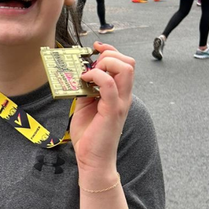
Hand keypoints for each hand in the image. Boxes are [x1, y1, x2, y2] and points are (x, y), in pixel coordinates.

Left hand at [71, 42, 135, 174]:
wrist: (92, 159)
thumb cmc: (90, 135)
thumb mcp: (85, 106)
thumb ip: (86, 90)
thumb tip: (80, 76)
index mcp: (119, 93)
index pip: (124, 64)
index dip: (111, 51)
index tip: (95, 48)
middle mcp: (123, 96)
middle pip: (128, 62)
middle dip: (109, 55)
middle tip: (91, 65)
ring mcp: (120, 102)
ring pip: (125, 69)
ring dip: (105, 63)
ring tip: (89, 73)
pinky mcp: (112, 110)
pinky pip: (109, 85)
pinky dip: (96, 76)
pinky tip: (84, 80)